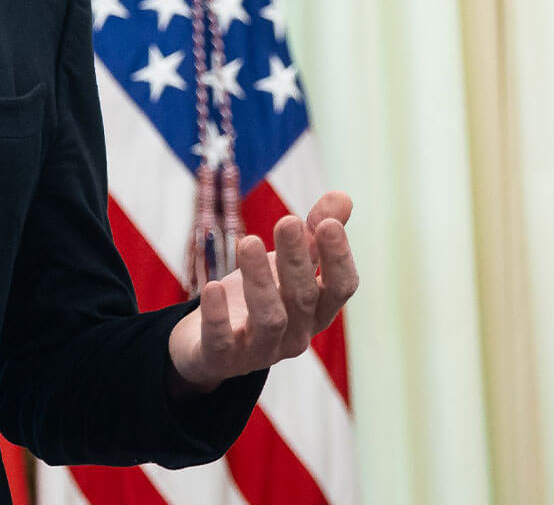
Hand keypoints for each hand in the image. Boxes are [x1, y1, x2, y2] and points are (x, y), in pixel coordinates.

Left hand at [166, 191, 358, 392]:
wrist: (210, 346)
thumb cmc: (259, 298)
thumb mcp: (286, 265)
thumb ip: (312, 235)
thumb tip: (343, 195)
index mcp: (317, 311)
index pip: (340, 288)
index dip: (338, 258)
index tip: (328, 224)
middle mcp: (296, 334)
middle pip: (302, 297)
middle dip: (295, 258)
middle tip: (287, 220)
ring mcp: (261, 351)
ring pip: (269, 318)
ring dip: (260, 280)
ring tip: (248, 240)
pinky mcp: (222, 358)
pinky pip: (222, 341)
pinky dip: (218, 316)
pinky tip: (211, 287)